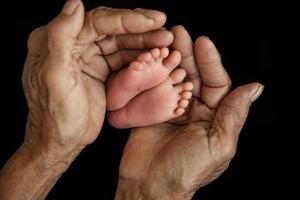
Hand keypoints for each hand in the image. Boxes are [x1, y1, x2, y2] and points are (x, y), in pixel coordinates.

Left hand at [22, 0, 172, 159]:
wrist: (62, 141)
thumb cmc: (55, 115)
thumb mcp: (53, 77)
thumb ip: (60, 38)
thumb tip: (74, 4)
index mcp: (58, 42)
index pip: (96, 22)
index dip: (125, 19)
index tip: (151, 21)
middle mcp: (74, 46)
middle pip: (112, 29)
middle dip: (140, 28)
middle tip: (164, 26)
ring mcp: (89, 58)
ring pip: (121, 43)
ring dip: (144, 42)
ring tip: (166, 42)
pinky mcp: (101, 71)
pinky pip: (124, 59)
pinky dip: (141, 57)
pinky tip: (156, 56)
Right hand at [116, 26, 263, 199]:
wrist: (150, 186)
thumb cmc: (186, 170)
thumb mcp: (218, 145)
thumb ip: (233, 115)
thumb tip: (254, 88)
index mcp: (215, 118)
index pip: (217, 83)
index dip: (211, 62)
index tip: (202, 43)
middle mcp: (195, 111)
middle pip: (194, 76)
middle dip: (189, 55)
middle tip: (180, 33)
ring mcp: (173, 110)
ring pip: (175, 80)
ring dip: (172, 60)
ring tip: (166, 39)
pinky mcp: (153, 112)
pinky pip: (155, 90)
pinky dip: (154, 75)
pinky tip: (151, 60)